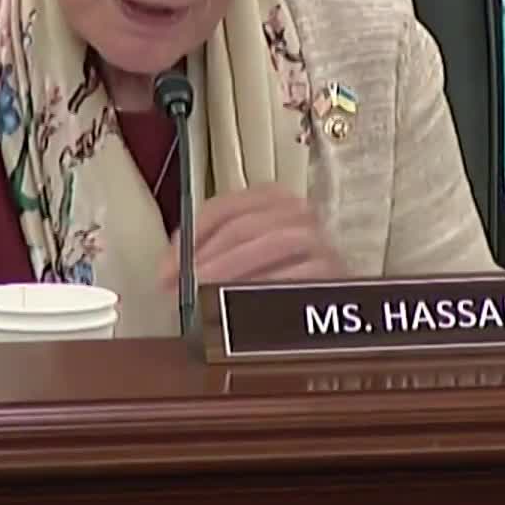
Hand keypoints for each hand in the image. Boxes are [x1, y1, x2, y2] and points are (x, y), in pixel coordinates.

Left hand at [163, 183, 344, 285]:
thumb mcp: (246, 254)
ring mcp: (318, 239)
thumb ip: (211, 250)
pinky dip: (263, 289)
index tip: (166, 271)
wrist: (338, 299)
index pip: (222, 208)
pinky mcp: (332, 269)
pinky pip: (294, 275)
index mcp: (272, 198)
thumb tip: (171, 268)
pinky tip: (241, 305)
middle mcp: (297, 211)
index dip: (188, 240)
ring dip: (231, 271)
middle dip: (205, 260)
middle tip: (183, 288)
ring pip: (269, 244)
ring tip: (207, 295)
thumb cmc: (282, 274)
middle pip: (243, 227)